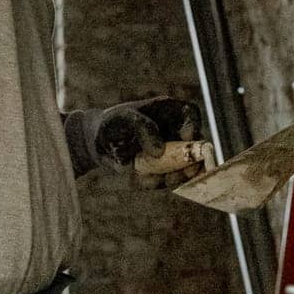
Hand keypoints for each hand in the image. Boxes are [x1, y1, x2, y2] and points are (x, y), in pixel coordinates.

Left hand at [63, 97, 205, 186]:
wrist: (98, 143)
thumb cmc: (112, 124)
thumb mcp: (125, 120)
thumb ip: (143, 128)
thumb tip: (159, 150)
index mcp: (168, 111)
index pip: (190, 114)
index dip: (193, 126)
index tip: (186, 138)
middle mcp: (174, 131)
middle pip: (195, 145)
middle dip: (191, 161)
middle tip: (183, 173)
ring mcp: (170, 151)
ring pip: (185, 167)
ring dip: (175, 176)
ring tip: (157, 179)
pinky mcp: (162, 168)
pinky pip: (167, 179)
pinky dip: (156, 182)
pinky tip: (141, 178)